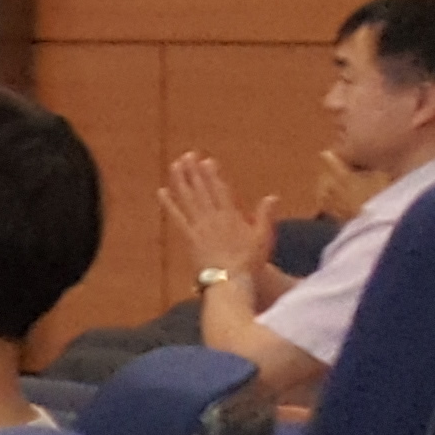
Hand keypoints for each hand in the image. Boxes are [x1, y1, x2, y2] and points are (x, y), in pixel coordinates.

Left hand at [159, 153, 277, 283]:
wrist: (229, 280)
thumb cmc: (250, 261)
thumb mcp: (264, 237)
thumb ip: (266, 215)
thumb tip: (272, 196)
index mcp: (231, 216)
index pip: (220, 190)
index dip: (212, 174)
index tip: (206, 160)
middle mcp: (212, 218)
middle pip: (201, 190)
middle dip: (194, 171)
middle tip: (187, 155)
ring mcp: (199, 227)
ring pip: (188, 199)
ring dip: (181, 180)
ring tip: (175, 165)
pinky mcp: (189, 237)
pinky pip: (177, 217)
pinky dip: (169, 204)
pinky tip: (161, 192)